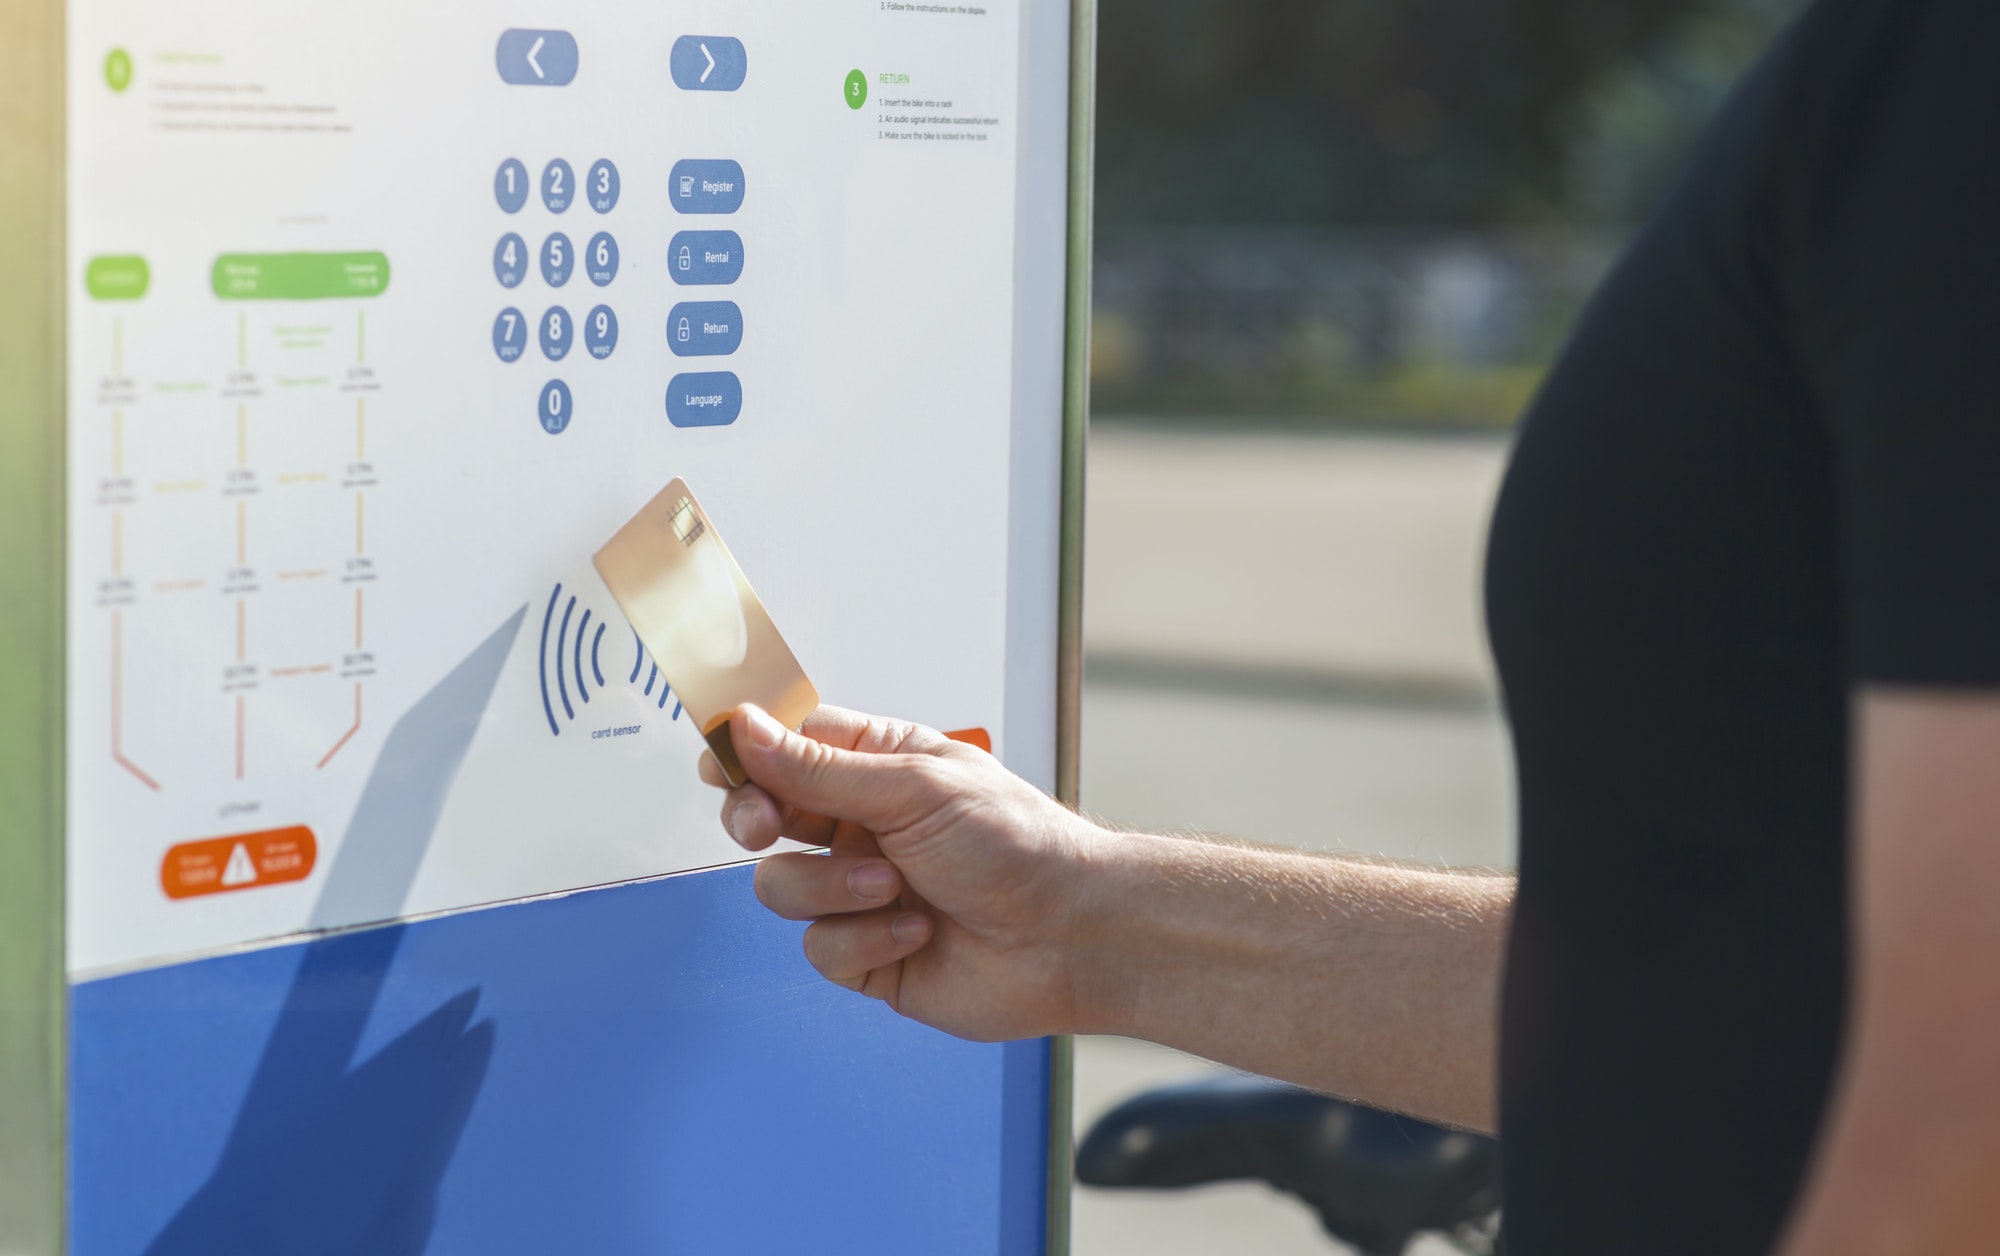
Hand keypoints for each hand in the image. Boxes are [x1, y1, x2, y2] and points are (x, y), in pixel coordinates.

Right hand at [701, 704, 1101, 1041]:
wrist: (1071, 936)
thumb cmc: (1016, 844)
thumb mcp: (913, 789)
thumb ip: (818, 769)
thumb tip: (744, 728)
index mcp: (877, 766)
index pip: (785, 745)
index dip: (744, 754)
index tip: (719, 763)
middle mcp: (861, 826)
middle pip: (763, 815)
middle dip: (756, 822)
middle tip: (765, 827)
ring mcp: (859, 892)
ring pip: (781, 888)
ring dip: (833, 890)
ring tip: (895, 888)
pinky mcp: (867, 955)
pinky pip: (819, 949)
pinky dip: (866, 940)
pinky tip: (918, 932)